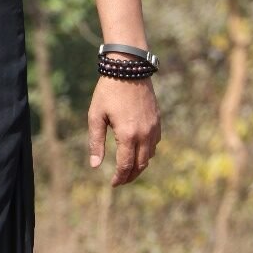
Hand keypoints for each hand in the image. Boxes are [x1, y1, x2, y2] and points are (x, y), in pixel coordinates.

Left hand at [87, 72, 160, 186]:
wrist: (129, 68)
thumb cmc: (108, 91)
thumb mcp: (96, 116)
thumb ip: (96, 142)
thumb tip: (95, 166)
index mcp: (127, 134)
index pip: (125, 165)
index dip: (119, 177)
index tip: (113, 184)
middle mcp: (144, 134)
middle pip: (140, 165)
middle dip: (130, 176)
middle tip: (120, 181)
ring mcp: (153, 128)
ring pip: (150, 156)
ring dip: (140, 166)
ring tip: (128, 169)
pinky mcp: (157, 121)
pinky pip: (155, 144)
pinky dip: (147, 152)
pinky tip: (138, 151)